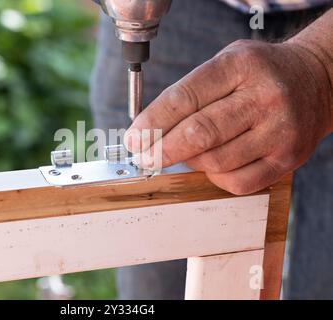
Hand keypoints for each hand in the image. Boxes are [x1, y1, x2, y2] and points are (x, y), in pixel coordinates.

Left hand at [124, 39, 332, 194]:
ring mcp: (278, 131)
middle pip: (199, 134)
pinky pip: (237, 183)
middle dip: (162, 151)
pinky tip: (210, 165)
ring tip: (183, 153)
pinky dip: (214, 178)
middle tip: (144, 158)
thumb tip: (150, 131)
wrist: (316, 81)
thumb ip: (190, 92)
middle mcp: (263, 97)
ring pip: (215, 162)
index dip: (152, 123)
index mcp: (240, 66)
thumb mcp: (226, 63)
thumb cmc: (260, 73)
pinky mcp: (287, 158)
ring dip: (189, 162)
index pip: (184, 98)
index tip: (134, 139)